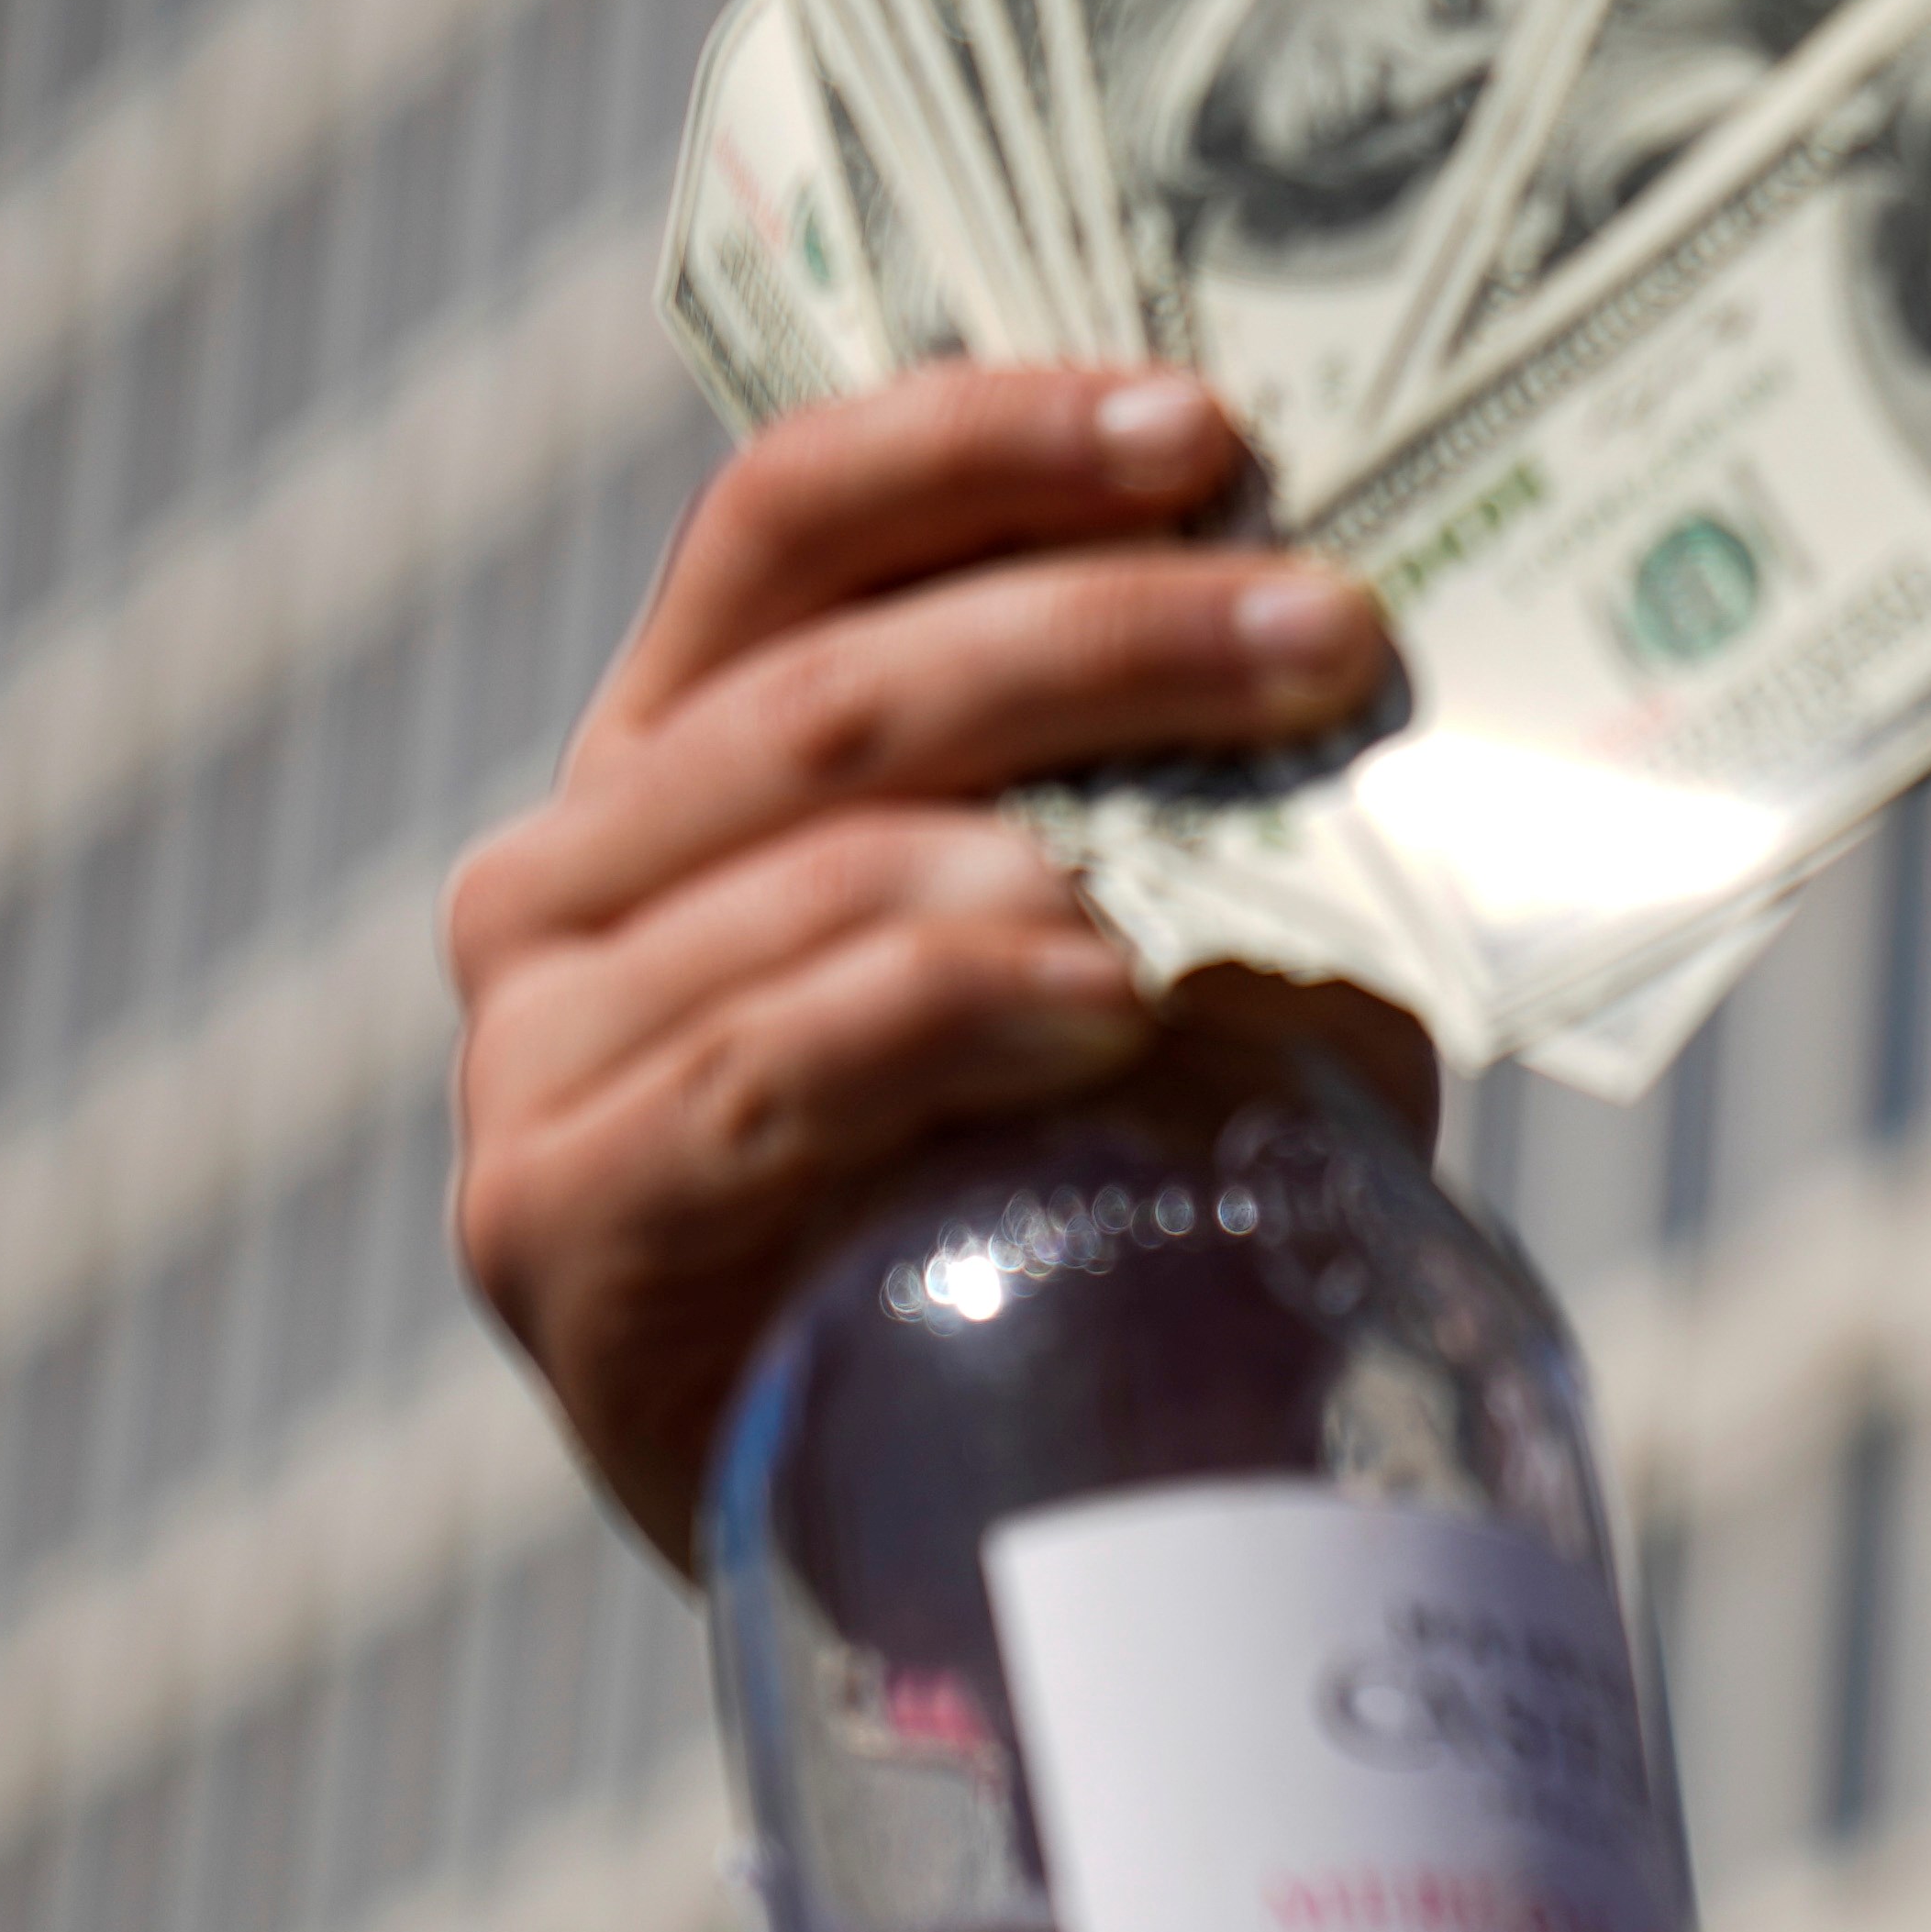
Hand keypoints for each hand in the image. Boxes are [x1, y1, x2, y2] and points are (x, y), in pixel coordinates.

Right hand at [446, 366, 1422, 1565]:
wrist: (1022, 1508)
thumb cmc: (1110, 1182)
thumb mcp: (1185, 954)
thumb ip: (1224, 815)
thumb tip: (1388, 656)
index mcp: (696, 754)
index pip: (794, 523)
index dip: (987, 441)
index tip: (1204, 423)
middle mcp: (576, 878)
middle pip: (835, 684)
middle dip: (1106, 631)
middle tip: (1333, 628)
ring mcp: (542, 1056)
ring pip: (810, 862)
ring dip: (1055, 814)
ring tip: (1255, 796)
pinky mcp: (560, 1225)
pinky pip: (764, 1071)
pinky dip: (945, 1010)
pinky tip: (1102, 994)